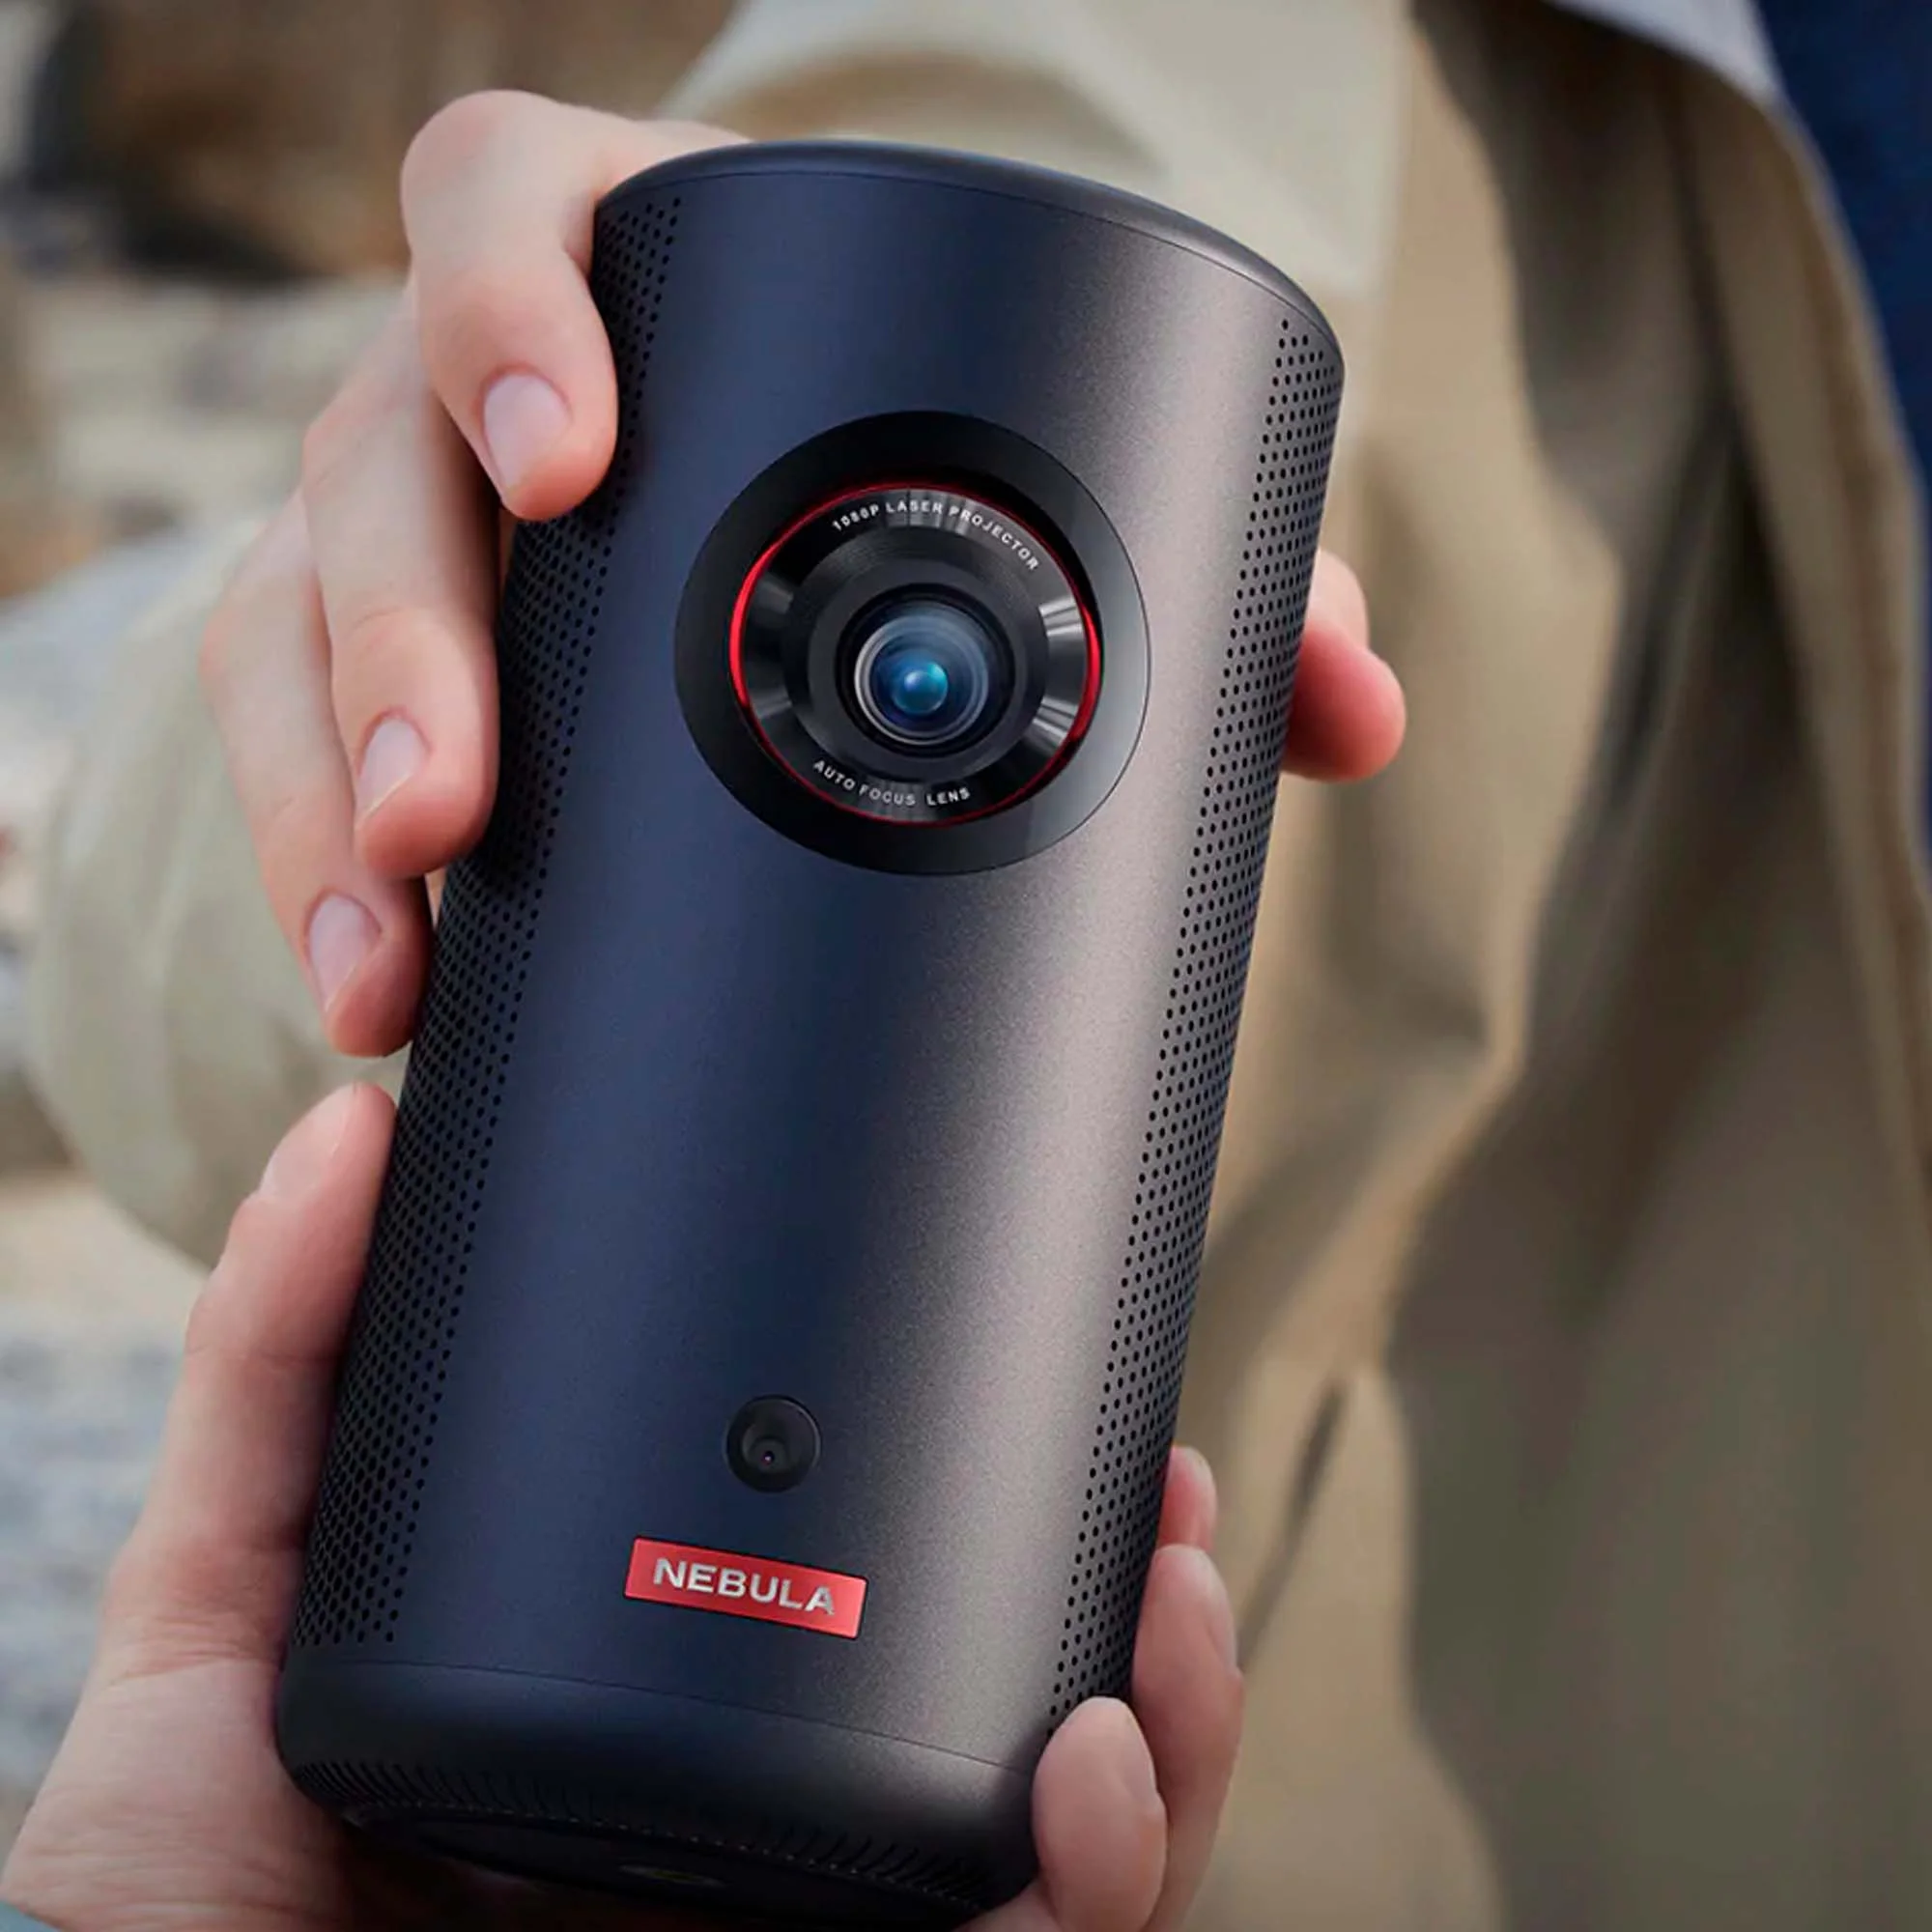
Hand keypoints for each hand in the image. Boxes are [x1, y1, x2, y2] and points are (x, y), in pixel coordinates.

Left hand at [2, 1088, 1246, 1931]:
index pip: (867, 1604)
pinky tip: (1089, 1753)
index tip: (1034, 1358)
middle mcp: (754, 1832)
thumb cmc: (173, 1896)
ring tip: (1171, 1580)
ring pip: (1066, 1841)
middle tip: (1161, 1470)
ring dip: (1172, 1711)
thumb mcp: (227, 1601)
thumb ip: (276, 1371)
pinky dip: (1100, 1871)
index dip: (983, 1500)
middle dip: (1116, 1589)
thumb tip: (350, 1133)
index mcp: (664, 1723)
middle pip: (997, 1703)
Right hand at [195, 92, 1405, 1060]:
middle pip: (376, 454)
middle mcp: (471, 383)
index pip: (507, 205)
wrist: (774, 522)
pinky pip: (274, 738)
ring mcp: (393, 517)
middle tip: (461, 804)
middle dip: (403, 637)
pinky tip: (382, 990)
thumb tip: (1356, 710)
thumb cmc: (895, 480)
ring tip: (393, 966)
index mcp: (633, 269)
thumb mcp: (1021, 487)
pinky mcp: (346, 655)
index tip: (573, 462)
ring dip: (322, 798)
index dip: (510, 309)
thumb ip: (1202, 572)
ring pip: (288, 621)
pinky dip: (311, 871)